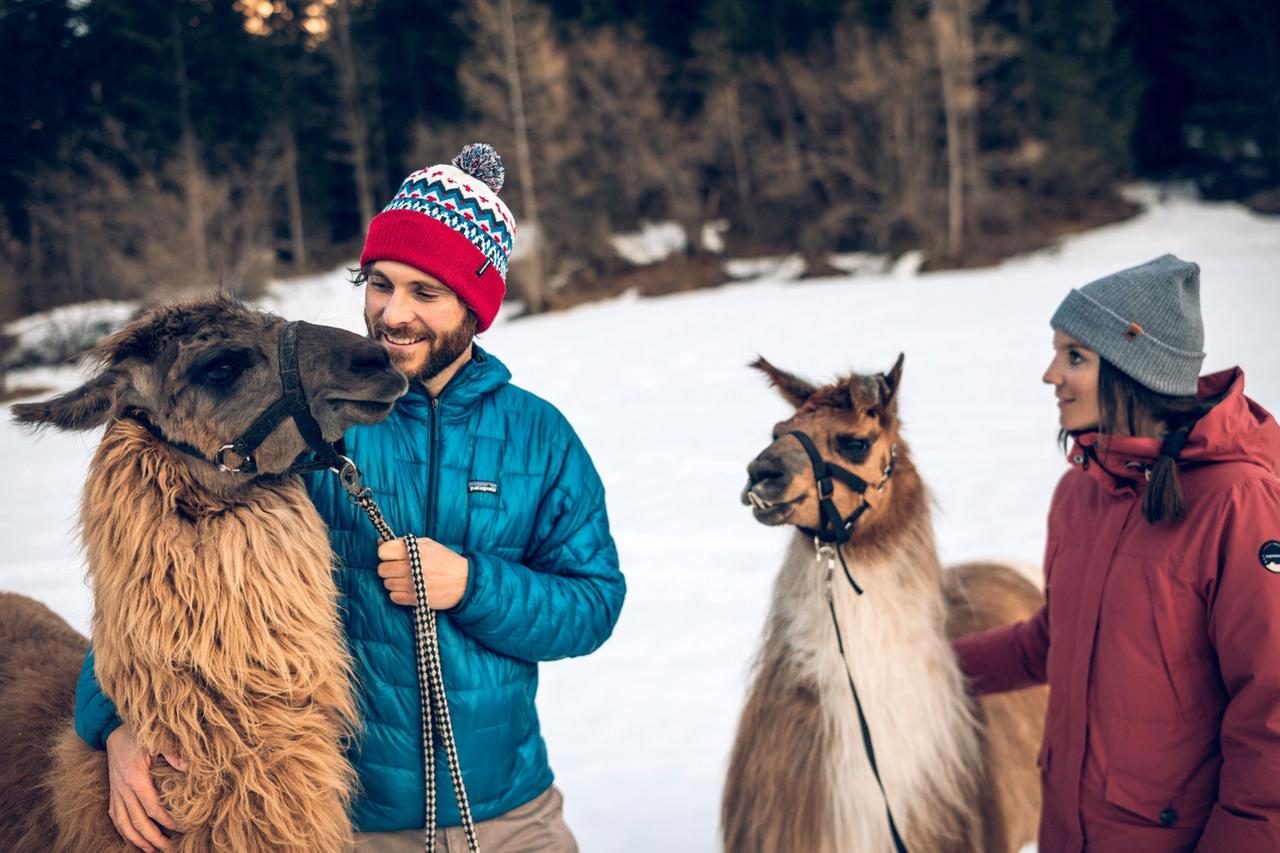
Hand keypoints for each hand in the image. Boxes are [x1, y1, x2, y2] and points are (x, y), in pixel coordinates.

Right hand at [105, 725, 186, 851]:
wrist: (112, 729)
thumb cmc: (138, 733)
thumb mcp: (157, 740)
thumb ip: (173, 754)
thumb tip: (189, 768)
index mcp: (135, 777)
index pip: (152, 807)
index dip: (165, 821)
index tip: (179, 829)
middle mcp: (123, 788)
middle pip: (137, 821)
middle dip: (153, 837)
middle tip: (167, 848)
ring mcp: (116, 791)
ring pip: (123, 823)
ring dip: (137, 839)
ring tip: (150, 850)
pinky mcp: (112, 792)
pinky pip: (115, 816)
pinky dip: (123, 830)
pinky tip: (133, 838)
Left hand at [376, 536, 468, 608]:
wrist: (464, 581)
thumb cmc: (445, 560)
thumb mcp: (428, 544)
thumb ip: (403, 542)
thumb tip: (380, 542)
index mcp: (413, 551)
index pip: (382, 552)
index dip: (386, 553)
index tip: (393, 555)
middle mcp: (410, 567)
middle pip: (382, 569)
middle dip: (389, 568)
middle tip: (400, 568)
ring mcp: (411, 584)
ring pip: (387, 584)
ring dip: (394, 581)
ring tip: (408, 579)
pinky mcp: (414, 599)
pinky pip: (393, 597)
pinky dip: (399, 594)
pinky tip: (410, 588)